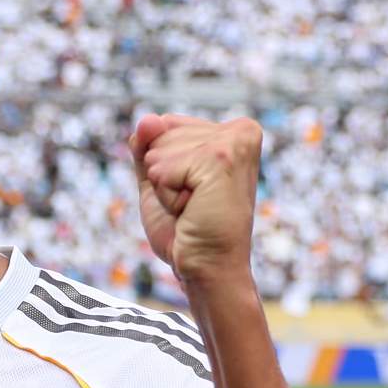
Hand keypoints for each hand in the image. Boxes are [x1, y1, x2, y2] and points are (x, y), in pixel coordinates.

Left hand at [128, 114, 262, 288]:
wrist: (206, 269)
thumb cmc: (186, 230)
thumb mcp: (158, 180)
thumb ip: (146, 146)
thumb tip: (148, 118)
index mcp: (232, 131)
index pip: (164, 124)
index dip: (162, 165)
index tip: (190, 192)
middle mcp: (240, 130)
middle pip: (159, 133)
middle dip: (163, 176)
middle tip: (192, 204)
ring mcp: (233, 142)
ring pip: (158, 152)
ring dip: (165, 188)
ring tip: (194, 207)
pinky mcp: (220, 159)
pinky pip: (161, 170)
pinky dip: (166, 196)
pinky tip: (193, 209)